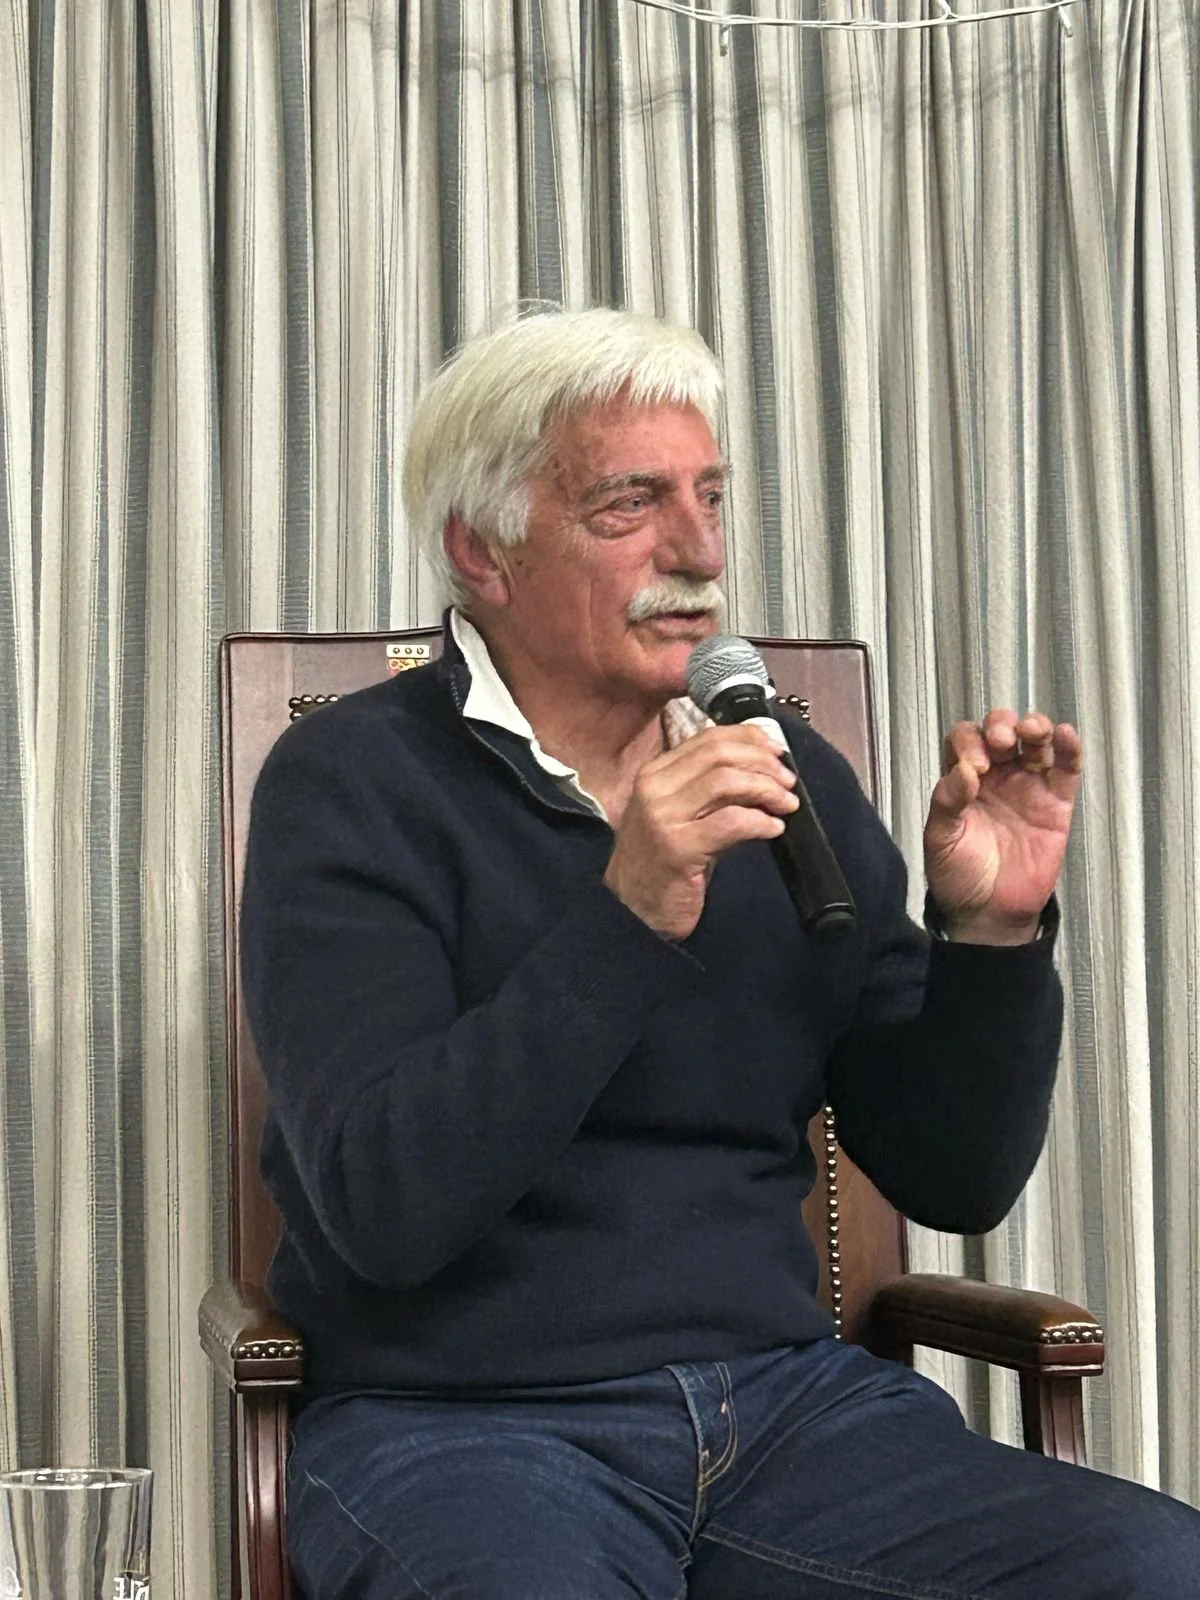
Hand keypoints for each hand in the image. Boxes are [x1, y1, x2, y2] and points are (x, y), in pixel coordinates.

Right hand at [605, 724, 798, 939]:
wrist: (633, 912)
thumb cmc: (663, 865)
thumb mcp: (683, 816)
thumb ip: (712, 792)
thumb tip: (764, 772)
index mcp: (654, 773)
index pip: (707, 738)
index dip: (749, 738)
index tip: (778, 750)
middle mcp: (654, 788)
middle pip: (719, 754)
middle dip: (763, 762)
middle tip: (788, 781)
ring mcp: (662, 817)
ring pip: (726, 782)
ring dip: (766, 789)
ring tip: (786, 804)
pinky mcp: (677, 847)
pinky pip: (730, 822)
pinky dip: (760, 821)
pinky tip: (774, 829)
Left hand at [924, 710, 1082, 943]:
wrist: (990, 912)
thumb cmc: (959, 874)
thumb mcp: (940, 839)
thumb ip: (947, 803)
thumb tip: (963, 772)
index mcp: (963, 779)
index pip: (965, 740)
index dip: (969, 743)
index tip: (973, 767)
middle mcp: (996, 775)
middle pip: (1000, 731)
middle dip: (1000, 726)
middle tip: (1000, 743)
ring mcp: (1028, 786)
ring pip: (1035, 742)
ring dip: (1035, 727)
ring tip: (1031, 731)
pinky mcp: (1056, 803)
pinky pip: (1066, 769)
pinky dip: (1069, 748)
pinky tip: (1066, 735)